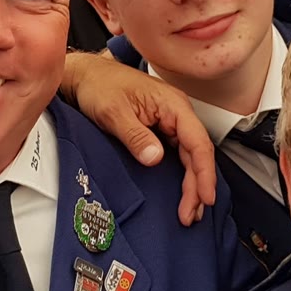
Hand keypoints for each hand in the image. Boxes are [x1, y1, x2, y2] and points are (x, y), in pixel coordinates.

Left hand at [57, 52, 217, 223]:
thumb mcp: (114, 112)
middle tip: (190, 213)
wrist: (86, 77)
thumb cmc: (100, 86)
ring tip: (190, 211)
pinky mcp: (161, 129)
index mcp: (173, 105)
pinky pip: (179, 155)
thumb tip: (155, 157)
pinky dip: (182, 175)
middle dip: (198, 185)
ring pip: (190, 157)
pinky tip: (183, 191)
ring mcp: (170, 121)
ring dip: (192, 184)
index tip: (204, 196)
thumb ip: (136, 136)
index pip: (198, 142)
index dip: (204, 172)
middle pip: (197, 153)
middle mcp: (176, 113)